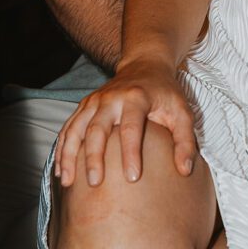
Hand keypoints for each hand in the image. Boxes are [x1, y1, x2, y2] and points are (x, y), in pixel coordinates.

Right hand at [55, 59, 195, 187]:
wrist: (144, 64)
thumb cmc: (165, 93)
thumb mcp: (182, 112)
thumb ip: (186, 141)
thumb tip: (184, 171)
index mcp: (136, 97)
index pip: (131, 127)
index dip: (130, 153)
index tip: (132, 178)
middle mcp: (111, 98)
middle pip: (97, 128)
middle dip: (94, 157)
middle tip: (95, 184)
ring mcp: (94, 101)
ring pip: (76, 128)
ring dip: (69, 155)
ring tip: (69, 182)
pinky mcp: (84, 106)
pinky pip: (68, 128)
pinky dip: (62, 149)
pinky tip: (61, 171)